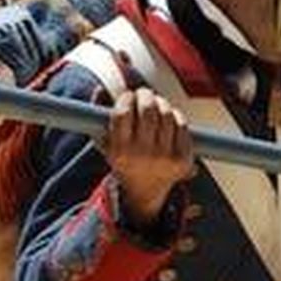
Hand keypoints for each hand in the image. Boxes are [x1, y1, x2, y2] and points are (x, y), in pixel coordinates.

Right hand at [105, 90, 194, 227]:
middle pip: (148, 110)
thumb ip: (98, 117)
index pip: (123, 112)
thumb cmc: (124, 158)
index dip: (126, 98)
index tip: (128, 96)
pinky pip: (182, 126)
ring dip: (162, 103)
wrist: (144, 191)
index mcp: (120, 149)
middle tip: (144, 94)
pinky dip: (176, 116)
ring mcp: (164, 158)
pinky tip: (169, 116)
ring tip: (157, 103)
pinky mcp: (182, 160)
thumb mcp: (106, 143)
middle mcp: (142, 155)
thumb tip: (98, 89)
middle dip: (146, 95)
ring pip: (167, 115)